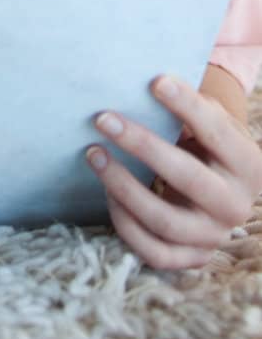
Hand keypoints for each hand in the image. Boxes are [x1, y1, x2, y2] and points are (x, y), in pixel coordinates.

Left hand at [85, 74, 261, 269]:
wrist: (222, 188)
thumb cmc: (207, 143)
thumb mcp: (211, 121)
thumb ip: (188, 108)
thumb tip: (139, 84)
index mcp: (249, 164)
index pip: (216, 131)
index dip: (186, 105)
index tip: (154, 82)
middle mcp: (236, 205)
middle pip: (186, 176)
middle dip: (142, 145)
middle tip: (103, 118)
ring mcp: (214, 236)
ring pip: (164, 220)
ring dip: (122, 185)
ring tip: (94, 154)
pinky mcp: (192, 257)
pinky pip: (154, 252)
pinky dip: (125, 224)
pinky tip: (107, 193)